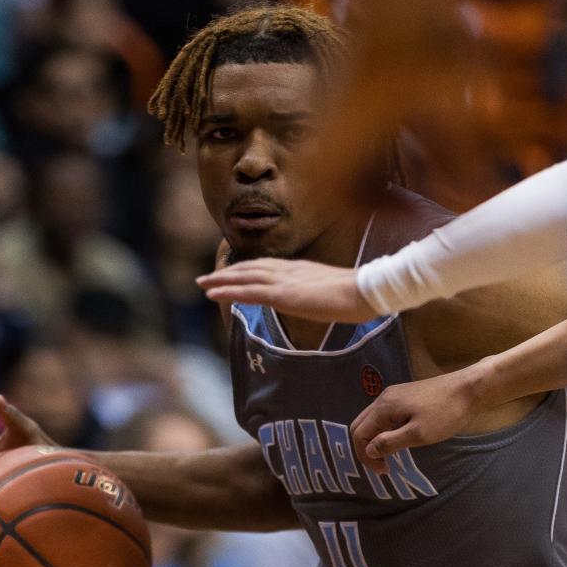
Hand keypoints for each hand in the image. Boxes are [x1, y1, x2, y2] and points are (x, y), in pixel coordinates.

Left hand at [197, 258, 377, 323]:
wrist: (364, 290)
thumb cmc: (358, 293)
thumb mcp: (337, 291)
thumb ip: (324, 292)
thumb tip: (326, 300)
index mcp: (301, 269)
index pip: (267, 266)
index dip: (247, 269)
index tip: (234, 273)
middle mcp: (289, 270)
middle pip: (251, 268)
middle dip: (228, 273)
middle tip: (207, 278)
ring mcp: (284, 281)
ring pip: (244, 277)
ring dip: (221, 280)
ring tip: (203, 284)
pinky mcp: (282, 294)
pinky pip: (248, 291)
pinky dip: (227, 290)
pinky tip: (212, 293)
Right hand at [350, 364, 486, 473]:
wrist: (469, 388)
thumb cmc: (445, 413)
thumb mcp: (418, 434)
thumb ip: (390, 442)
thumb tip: (369, 451)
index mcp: (384, 407)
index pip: (359, 434)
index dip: (366, 456)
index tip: (384, 470)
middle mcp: (384, 398)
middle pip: (361, 425)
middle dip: (366, 448)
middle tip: (382, 466)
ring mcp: (395, 395)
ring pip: (373, 420)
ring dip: (375, 439)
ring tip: (390, 456)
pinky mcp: (406, 395)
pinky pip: (385, 415)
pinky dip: (385, 430)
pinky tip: (399, 439)